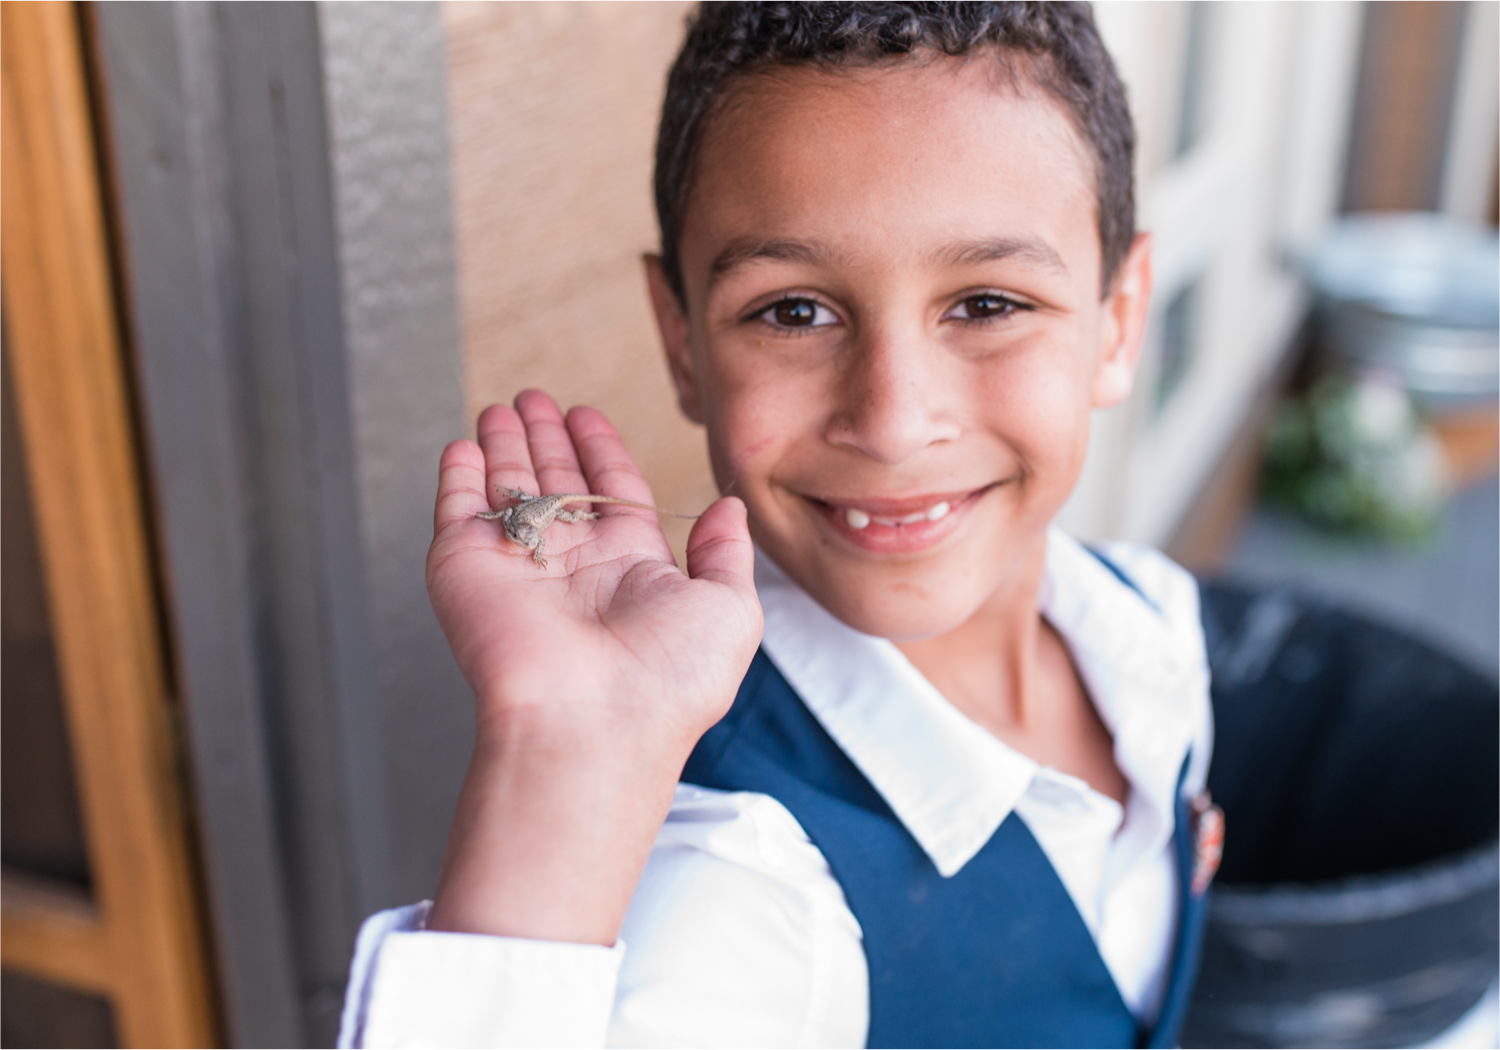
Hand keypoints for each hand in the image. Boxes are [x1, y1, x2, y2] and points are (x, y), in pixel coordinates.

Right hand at [425, 390, 761, 942]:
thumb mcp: (729, 610)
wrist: (592, 724)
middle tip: (535, 398)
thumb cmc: (669, 680)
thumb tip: (729, 509)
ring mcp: (516, 566)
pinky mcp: (465, 568)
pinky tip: (463, 446)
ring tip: (502, 406)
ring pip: (507, 489)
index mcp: (630, 568)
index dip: (600, 451)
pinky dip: (457, 476)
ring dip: (504, 445)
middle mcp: (572, 565)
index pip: (611, 493)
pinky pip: (459, 510)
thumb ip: (727, 554)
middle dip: (546, 439)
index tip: (586, 414)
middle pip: (556, 483)